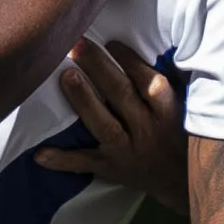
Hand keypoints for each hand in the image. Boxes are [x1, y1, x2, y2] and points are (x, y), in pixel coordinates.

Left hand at [36, 39, 190, 211]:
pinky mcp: (111, 168)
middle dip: (99, 68)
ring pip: (104, 124)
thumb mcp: (183, 108)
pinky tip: (40, 155)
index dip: (129, 60)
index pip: (148, 81)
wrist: (184, 181)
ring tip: (66, 76)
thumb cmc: (178, 133)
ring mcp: (127, 151)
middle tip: (77, 45)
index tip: (110, 41)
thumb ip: (165, 85)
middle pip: (122, 95)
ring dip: (84, 100)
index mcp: (168, 112)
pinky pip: (85, 164)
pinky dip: (62, 160)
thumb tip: (148, 46)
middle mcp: (148, 130)